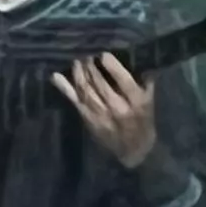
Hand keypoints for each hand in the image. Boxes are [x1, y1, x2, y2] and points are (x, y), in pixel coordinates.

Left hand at [55, 52, 166, 171]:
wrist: (134, 151)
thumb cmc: (144, 123)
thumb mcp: (150, 103)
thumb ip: (146, 83)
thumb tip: (140, 60)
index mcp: (136, 103)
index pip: (124, 81)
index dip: (113, 67)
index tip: (103, 54)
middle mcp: (118, 108)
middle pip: (101, 84)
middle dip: (92, 67)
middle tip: (87, 55)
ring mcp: (101, 115)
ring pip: (86, 91)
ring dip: (79, 74)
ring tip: (77, 62)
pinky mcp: (89, 120)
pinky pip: (75, 101)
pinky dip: (65, 88)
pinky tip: (55, 77)